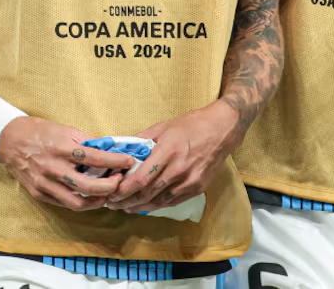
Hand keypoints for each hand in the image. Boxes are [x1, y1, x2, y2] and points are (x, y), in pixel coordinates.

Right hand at [0, 116, 137, 211]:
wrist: (8, 139)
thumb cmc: (39, 131)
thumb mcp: (65, 129)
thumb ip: (85, 142)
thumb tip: (108, 150)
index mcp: (62, 148)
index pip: (95, 158)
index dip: (116, 162)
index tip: (129, 162)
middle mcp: (54, 167)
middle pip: (89, 186)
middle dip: (110, 187)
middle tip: (120, 181)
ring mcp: (45, 183)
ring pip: (77, 203)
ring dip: (97, 201)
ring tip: (107, 193)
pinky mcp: (39, 194)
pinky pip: (64, 204)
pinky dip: (80, 203)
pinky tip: (89, 197)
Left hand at [107, 101, 238, 213]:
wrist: (222, 129)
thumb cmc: (191, 125)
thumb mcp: (164, 127)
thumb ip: (142, 140)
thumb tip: (122, 151)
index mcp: (168, 151)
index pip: (141, 179)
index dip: (124, 190)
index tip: (111, 194)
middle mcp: (179, 169)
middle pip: (147, 193)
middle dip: (126, 202)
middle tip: (112, 204)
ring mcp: (190, 181)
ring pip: (159, 202)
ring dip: (140, 207)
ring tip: (125, 208)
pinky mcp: (198, 188)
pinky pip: (172, 201)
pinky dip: (156, 205)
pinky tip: (145, 205)